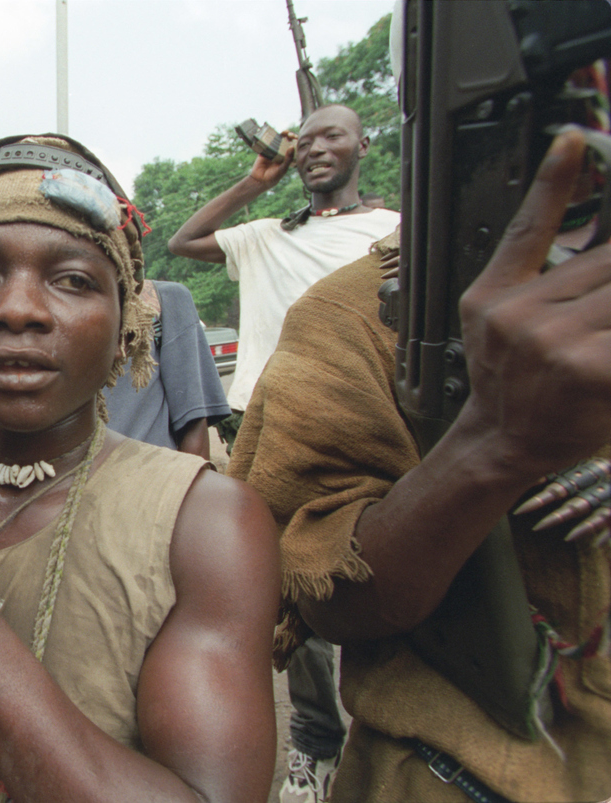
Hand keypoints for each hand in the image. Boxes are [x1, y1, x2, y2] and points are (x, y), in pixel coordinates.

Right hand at [248, 131, 296, 188]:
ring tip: (284, 132)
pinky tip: (275, 133)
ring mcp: (274, 150)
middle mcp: (282, 152)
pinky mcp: (266, 149)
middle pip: (288, 141)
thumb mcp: (283, 168)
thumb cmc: (274, 176)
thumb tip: (291, 147)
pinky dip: (272, 136)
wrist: (259, 179)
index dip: (297, 141)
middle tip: (290, 135)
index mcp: (289, 157)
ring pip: (280, 139)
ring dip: (283, 134)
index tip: (297, 139)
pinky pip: (269, 141)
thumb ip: (288, 159)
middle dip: (291, 136)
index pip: (295, 147)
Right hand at [456, 128, 610, 479]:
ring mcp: (556, 342)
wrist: (503, 444)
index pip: (528, 228)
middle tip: (600, 297)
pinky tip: (607, 348)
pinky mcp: (590, 369)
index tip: (572, 139)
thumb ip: (528, 270)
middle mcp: (522, 314)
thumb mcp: (491, 319)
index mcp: (495, 297)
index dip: (551, 181)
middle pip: (605, 259)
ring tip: (599, 320)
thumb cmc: (508, 383)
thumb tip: (581, 228)